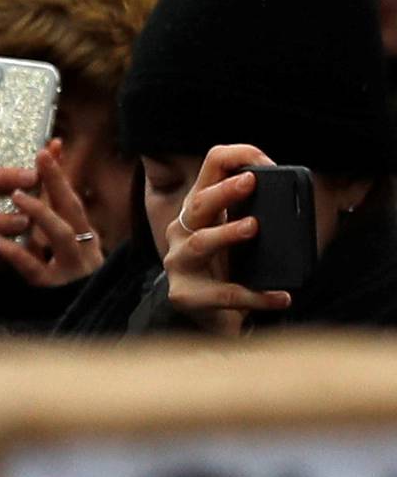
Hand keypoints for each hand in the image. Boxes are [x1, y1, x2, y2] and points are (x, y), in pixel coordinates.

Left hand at [0, 139, 106, 288]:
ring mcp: (70, 269)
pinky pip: (34, 269)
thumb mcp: (52, 248)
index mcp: (81, 235)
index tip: (50, 145)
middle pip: (72, 209)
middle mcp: (82, 248)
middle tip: (38, 157)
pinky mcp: (53, 290)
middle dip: (57, 181)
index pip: (71, 197)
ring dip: (40, 212)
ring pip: (60, 235)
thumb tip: (29, 185)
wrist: (77, 324)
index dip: (60, 172)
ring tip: (16, 195)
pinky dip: (15, 253)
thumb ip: (44, 219)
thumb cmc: (56, 281)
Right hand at [161, 143, 289, 334]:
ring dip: (227, 232)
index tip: (265, 164)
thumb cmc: (227, 270)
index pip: (211, 166)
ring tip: (253, 227)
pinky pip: (224, 294)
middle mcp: (183, 230)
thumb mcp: (235, 236)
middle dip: (224, 190)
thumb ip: (253, 214)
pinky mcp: (185, 294)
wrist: (207, 319)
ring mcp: (179, 261)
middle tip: (251, 182)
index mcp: (199, 208)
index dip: (236, 157)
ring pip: (201, 242)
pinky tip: (281, 297)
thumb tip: (296, 203)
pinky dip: (256, 295)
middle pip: (199, 202)